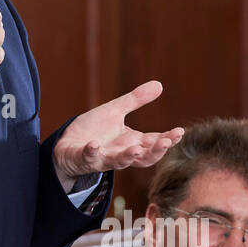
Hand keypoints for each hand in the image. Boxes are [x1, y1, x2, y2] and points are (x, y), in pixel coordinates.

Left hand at [53, 81, 183, 177]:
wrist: (67, 143)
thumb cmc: (94, 129)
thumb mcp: (115, 111)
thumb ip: (136, 100)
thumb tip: (159, 84)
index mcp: (131, 142)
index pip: (154, 142)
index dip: (167, 138)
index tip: (180, 131)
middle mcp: (121, 153)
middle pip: (143, 157)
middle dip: (155, 151)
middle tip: (167, 142)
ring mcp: (103, 158)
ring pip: (118, 162)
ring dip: (127, 157)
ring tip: (135, 149)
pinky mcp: (84, 158)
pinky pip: (89, 158)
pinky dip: (92, 152)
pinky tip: (94, 145)